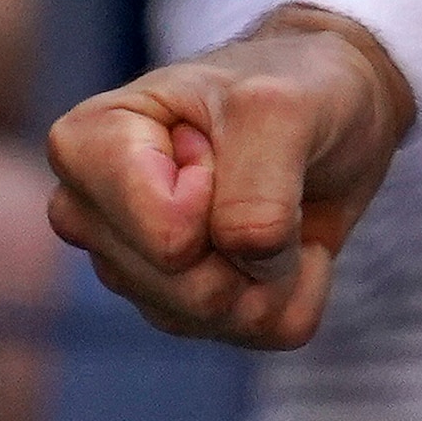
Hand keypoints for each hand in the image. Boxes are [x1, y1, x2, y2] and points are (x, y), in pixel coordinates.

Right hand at [44, 13, 414, 349]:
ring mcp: (127, 267)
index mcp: (86, 144)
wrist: (335, 109)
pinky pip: (254, 334)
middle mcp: (89, 214)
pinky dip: (297, 290)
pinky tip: (289, 243)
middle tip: (269, 175)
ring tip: (279, 204)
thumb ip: (255, 187)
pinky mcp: (177, 307)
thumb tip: (237, 260)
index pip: (171, 232)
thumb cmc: (295, 86)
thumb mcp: (284, 106)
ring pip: (216, 317)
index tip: (231, 135)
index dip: (229, 191)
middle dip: (256, 241)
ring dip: (277, 268)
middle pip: (185, 286)